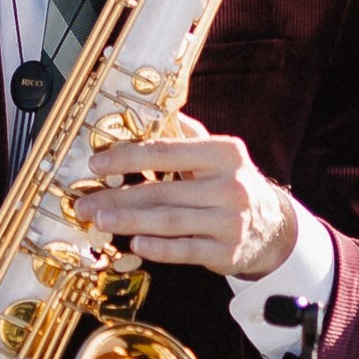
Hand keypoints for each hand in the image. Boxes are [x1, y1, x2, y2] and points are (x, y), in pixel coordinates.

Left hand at [73, 113, 297, 278]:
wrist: (272, 226)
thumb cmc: (231, 184)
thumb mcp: (218, 155)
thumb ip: (187, 134)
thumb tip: (152, 107)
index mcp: (224, 154)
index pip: (166, 152)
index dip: (127, 158)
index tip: (96, 165)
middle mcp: (230, 186)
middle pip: (162, 190)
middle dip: (118, 197)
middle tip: (86, 202)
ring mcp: (230, 221)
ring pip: (170, 221)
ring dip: (130, 221)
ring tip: (100, 221)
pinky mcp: (227, 251)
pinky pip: (186, 250)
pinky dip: (159, 249)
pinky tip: (135, 244)